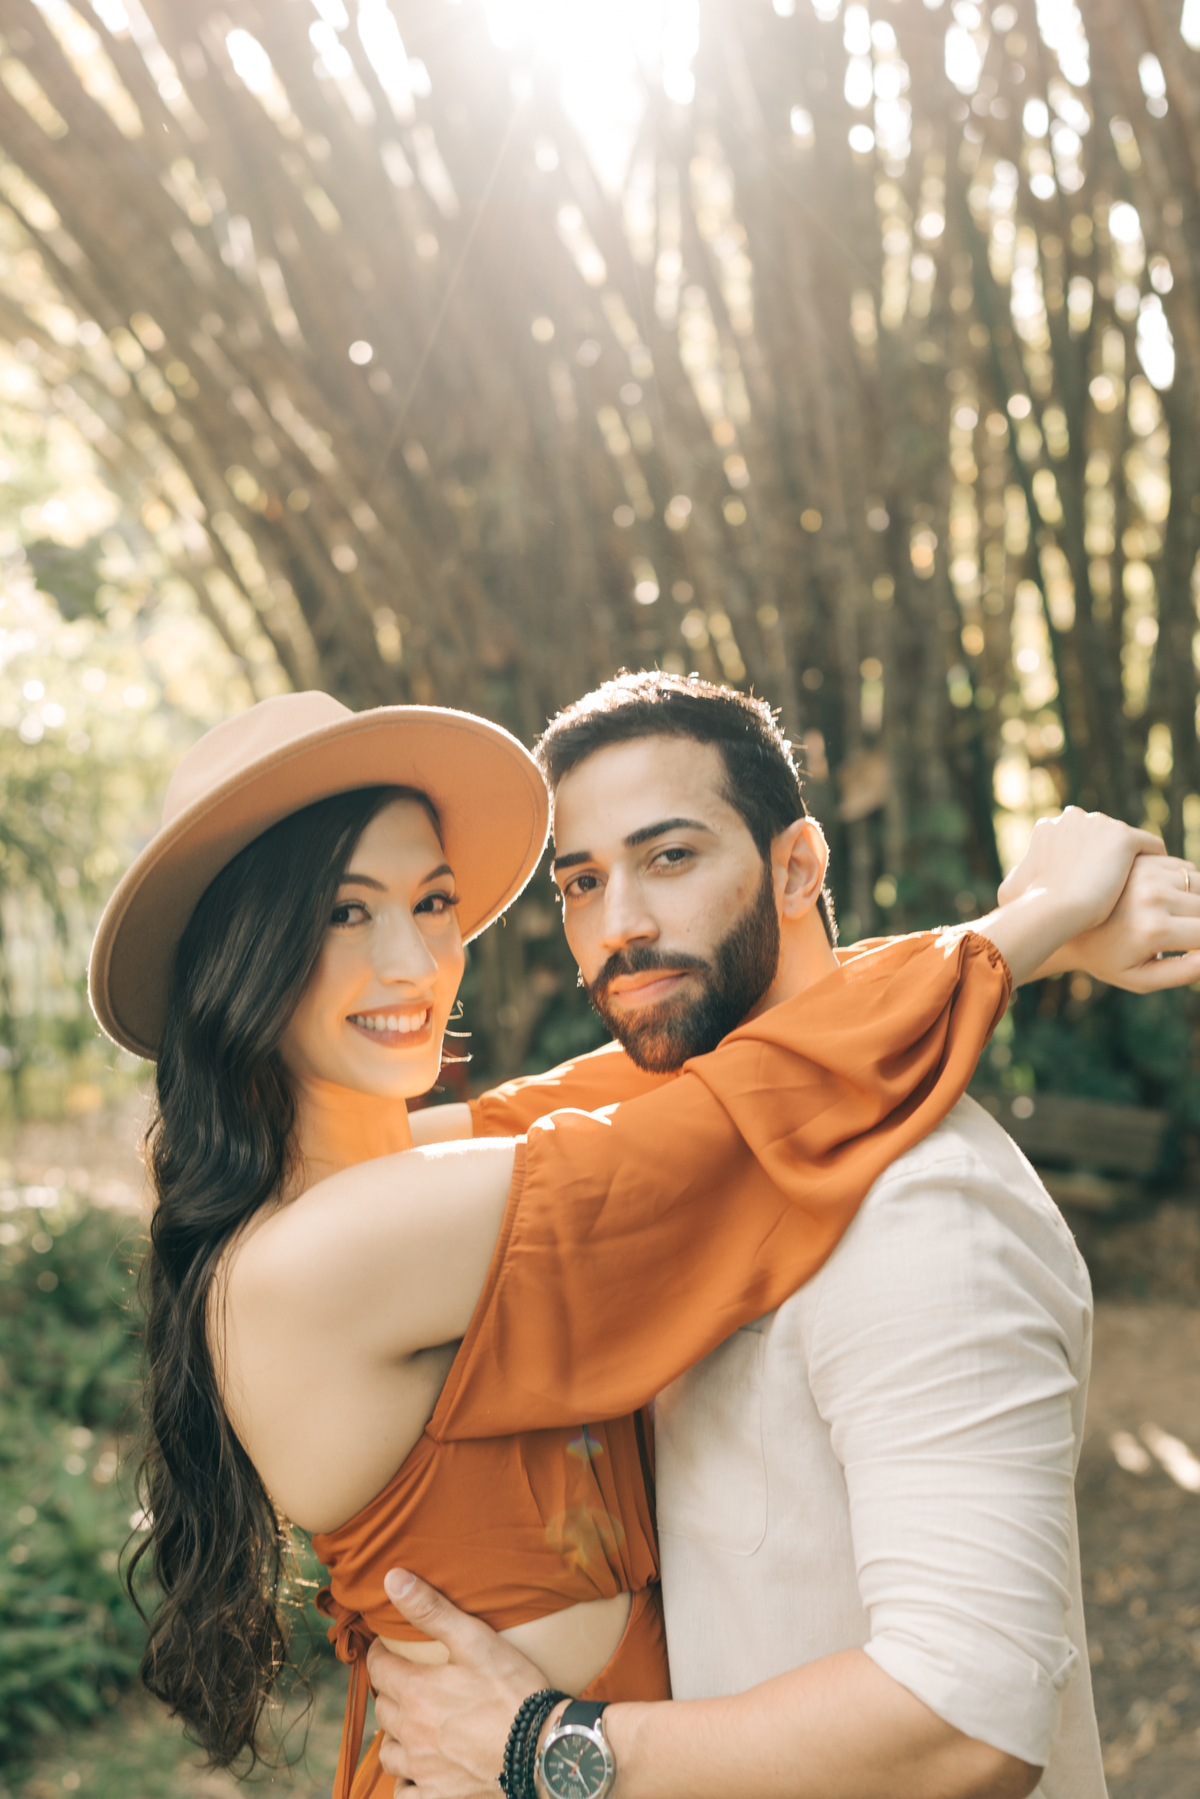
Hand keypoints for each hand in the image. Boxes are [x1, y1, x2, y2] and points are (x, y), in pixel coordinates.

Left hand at [367, 1569, 549, 1798]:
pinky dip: (406, 1780)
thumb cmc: (512, 1689)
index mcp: (415, 1692)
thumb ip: (431, 1609)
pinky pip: (404, 1792)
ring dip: (395, 1735)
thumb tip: (391, 1578)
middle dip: (391, 1691)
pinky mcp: (438, 1795)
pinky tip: (419, 1768)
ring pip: (388, 1751)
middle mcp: (410, 1732)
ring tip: (411, 1723)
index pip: (378, 1669)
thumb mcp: (474, 1639)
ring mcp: (422, 1768)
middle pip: (383, 1707)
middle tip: (408, 1680)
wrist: (543, 1748)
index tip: (389, 1648)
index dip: (381, 1654)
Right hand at [997, 807, 1165, 937]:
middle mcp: (1074, 817)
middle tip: (1114, 885)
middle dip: (1106, 855)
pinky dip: (1154, 860)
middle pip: (1100, 833)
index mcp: (1048, 826)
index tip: (1091, 881)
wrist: (1056, 908)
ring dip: (1130, 858)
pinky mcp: (1125, 838)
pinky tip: (1156, 881)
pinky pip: (1151, 845)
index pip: (1075, 836)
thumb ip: (1019, 875)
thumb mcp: (1011, 888)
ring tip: (1140, 886)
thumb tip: (1015, 881)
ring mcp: (1101, 825)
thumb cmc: (1030, 904)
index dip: (1084, 859)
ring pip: (1125, 840)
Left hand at [1032, 850, 1199, 989]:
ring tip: (1171, 918)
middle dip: (1197, 923)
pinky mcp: (1143, 859)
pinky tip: (1165, 899)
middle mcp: (1154, 896)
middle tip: (1176, 934)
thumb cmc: (1105, 958)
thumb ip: (1182, 973)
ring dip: (1196, 901)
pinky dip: (1184, 883)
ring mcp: (1148, 873)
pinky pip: (1184, 867)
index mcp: (1155, 930)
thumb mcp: (1140, 978)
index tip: (1190, 946)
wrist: (1065, 924)